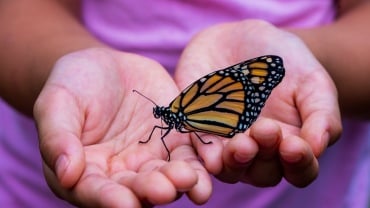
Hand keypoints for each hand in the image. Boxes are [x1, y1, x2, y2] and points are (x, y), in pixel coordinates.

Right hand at [33, 48, 211, 206]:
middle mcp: (122, 173)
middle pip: (138, 189)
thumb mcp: (57, 104)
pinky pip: (190, 153)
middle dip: (151, 191)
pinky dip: (201, 161)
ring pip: (168, 176)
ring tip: (191, 180)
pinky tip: (212, 163)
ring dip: (181, 182)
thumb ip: (58, 138)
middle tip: (164, 189)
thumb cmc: (73, 85)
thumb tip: (65, 174)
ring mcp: (151, 158)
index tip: (124, 204)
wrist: (105, 67)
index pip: (96, 192)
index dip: (109, 200)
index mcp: (87, 172)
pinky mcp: (175, 140)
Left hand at [175, 20, 341, 186]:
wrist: (241, 39)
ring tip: (240, 143)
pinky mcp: (198, 131)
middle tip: (264, 129)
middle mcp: (258, 151)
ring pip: (229, 168)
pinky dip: (204, 153)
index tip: (294, 145)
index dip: (299, 164)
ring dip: (235, 161)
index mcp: (289, 144)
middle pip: (262, 173)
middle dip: (264, 157)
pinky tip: (210, 152)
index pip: (299, 170)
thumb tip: (318, 147)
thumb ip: (321, 114)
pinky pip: (198, 149)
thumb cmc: (284, 63)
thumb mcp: (312, 82)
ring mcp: (226, 144)